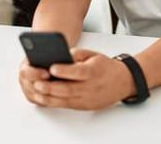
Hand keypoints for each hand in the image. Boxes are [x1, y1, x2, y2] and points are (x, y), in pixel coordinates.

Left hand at [19, 49, 135, 109]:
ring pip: (66, 100)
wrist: (123, 82)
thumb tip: (60, 56)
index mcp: (94, 72)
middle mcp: (91, 87)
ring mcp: (88, 99)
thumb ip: (76, 54)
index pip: (78, 72)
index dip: (64, 71)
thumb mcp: (93, 54)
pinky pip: (68, 105)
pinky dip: (55, 102)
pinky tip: (45, 98)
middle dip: (51, 87)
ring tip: (37, 92)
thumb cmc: (105, 67)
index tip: (51, 68)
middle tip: (38, 83)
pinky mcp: (85, 106)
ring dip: (50, 98)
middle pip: (69, 89)